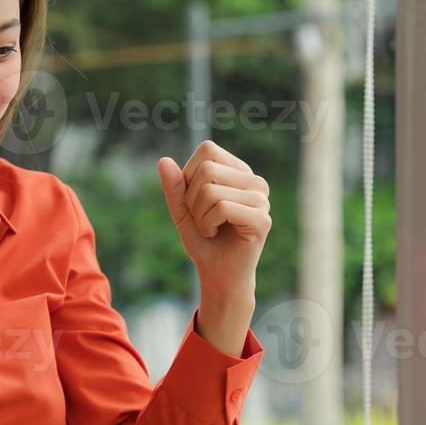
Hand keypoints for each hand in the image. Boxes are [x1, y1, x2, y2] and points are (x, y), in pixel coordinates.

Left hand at [158, 140, 271, 299]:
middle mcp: (255, 181)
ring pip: (211, 190)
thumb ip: (174, 186)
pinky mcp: (261, 219)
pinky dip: (207, 224)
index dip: (190, 175)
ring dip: (199, 215)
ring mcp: (261, 200)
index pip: (208, 150)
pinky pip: (222, 208)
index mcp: (239, 172)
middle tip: (201, 219)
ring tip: (209, 228)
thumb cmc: (203, 240)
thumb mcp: (182, 210)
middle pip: (208, 169)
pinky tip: (215, 234)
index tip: (195, 200)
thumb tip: (163, 160)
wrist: (217, 274)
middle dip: (192, 198)